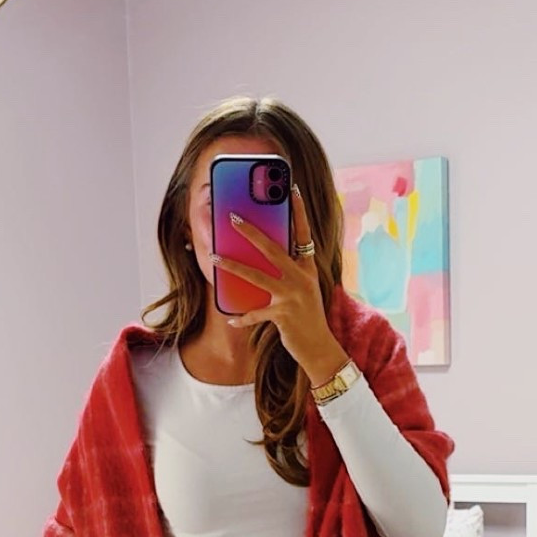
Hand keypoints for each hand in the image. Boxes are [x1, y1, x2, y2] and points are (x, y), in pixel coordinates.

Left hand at [215, 184, 347, 384]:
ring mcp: (292, 297)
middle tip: (233, 217)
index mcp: (308, 269)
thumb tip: (263, 257)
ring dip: (234, 266)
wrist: (320, 347)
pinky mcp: (283, 315)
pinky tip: (230, 318)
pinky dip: (242, 318)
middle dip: (251, 232)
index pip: (304, 234)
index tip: (291, 189)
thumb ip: (289, 272)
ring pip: (257, 276)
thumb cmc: (308, 317)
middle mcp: (301, 279)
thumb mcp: (304, 290)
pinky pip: (256, 314)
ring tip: (216, 257)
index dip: (298, 211)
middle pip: (273, 249)